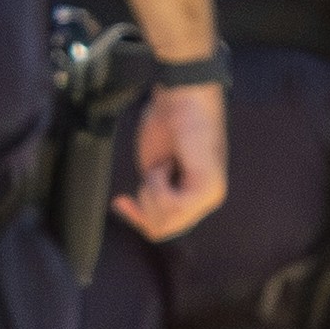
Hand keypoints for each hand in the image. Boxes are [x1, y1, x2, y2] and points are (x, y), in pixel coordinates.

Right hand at [119, 80, 230, 245]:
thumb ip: (153, 196)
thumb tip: (147, 222)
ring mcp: (210, 196)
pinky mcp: (208, 189)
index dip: (138, 219)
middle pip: (162, 230)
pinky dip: (158, 185)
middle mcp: (206, 199)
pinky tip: (167, 165)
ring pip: (165, 221)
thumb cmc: (167, 123)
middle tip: (150, 174)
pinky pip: (172, 206)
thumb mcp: (152, 169)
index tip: (119, 203)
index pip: (165, 226)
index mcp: (194, 194)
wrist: (181, 99)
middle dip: (144, 205)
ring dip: (151, 190)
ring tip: (162, 165)